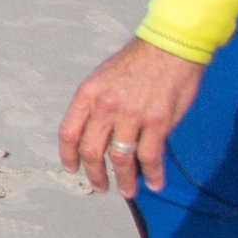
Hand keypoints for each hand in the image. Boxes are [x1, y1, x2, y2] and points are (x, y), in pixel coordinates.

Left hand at [57, 38, 202, 196]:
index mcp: (88, 94)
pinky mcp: (157, 122)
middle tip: (99, 187)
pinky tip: (154, 183)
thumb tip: (94, 135)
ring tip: (126, 191)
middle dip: (94, 175)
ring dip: (124, 180)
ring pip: (121, 159)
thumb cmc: (136, 62)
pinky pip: (150, 157)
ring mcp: (132, 115)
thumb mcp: (103, 76)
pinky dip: (153, 175)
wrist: (169, 46)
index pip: (68, 132)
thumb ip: (96, 105)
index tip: (72, 168)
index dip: (68, 155)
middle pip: (92, 151)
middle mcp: (106, 106)